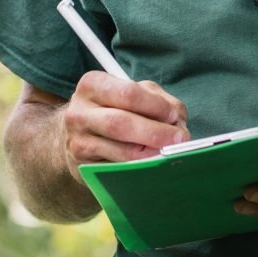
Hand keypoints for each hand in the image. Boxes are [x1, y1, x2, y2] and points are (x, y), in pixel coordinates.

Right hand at [60, 71, 189, 178]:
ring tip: (168, 153)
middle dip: (155, 132)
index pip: (128, 93)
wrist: (79, 134)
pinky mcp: (83, 167)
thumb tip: (177, 123)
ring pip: (121, 151)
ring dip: (152, 154)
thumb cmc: (113, 109)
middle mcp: (79, 112)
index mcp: (92, 85)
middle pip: (121, 123)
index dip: (155, 105)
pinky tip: (152, 165)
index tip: (172, 115)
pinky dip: (141, 169)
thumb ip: (158, 101)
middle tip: (179, 139)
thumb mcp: (133, 94)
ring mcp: (78, 142)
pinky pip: (119, 171)